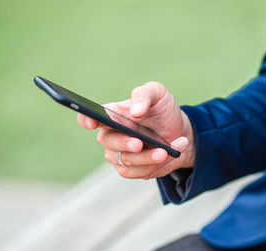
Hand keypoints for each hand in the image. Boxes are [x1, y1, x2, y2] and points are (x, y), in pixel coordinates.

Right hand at [77, 82, 194, 179]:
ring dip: (148, 157)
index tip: (92, 122)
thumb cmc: (162, 110)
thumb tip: (135, 111)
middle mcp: (111, 136)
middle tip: (139, 142)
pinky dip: (158, 164)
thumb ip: (144, 95)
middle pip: (109, 142)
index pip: (88, 117)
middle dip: (124, 143)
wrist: (180, 132)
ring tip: (166, 151)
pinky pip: (141, 172)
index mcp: (111, 114)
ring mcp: (119, 154)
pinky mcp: (133, 170)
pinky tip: (172, 153)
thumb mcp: (157, 94)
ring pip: (127, 161)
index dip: (86, 120)